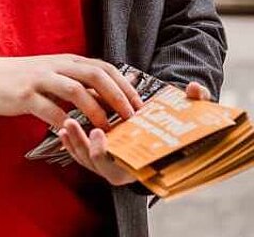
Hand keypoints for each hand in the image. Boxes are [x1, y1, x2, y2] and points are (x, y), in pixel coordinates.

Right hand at [0, 54, 143, 129]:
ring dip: (96, 110)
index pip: (103, 67)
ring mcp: (40, 79)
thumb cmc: (22, 79)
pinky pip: (50, 110)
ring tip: (107, 129)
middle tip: (132, 118)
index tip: (140, 106)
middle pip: (95, 75)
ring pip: (76, 90)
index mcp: (66, 61)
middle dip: (118, 97)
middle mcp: (56, 66)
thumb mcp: (52, 75)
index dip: (125, 86)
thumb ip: (76, 83)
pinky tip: (73, 134)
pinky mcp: (25, 95)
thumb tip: (107, 99)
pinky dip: (65, 123)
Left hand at [59, 79, 213, 184]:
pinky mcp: (101, 153)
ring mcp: (111, 162)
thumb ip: (195, 103)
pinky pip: (82, 153)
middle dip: (82, 146)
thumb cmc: (182, 126)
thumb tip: (194, 88)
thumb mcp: (192, 115)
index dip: (104, 155)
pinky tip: (62, 127)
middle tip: (71, 123)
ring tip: (65, 121)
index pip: (117, 169)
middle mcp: (125, 168)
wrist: (171, 129)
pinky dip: (72, 143)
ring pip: (86, 159)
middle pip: (96, 165)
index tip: (99, 134)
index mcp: (145, 165)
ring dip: (74, 141)